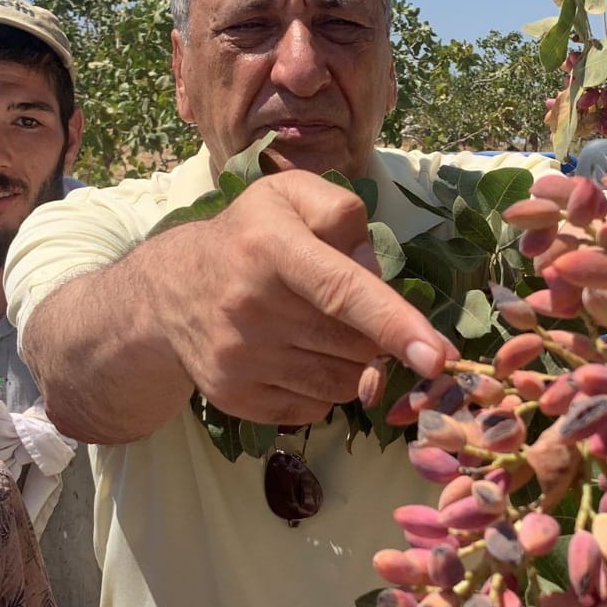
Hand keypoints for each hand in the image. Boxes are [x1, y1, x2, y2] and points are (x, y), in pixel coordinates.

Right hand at [149, 170, 454, 423]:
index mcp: (271, 247)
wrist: (170, 291)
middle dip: (374, 334)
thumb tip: (378, 277)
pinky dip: (321, 389)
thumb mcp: (290, 196)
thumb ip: (344, 214)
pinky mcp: (235, 397)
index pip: (343, 291)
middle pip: (355, 344)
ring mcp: (239, 358)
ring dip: (352, 364)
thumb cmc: (249, 237)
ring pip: (343, 383)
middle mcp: (250, 306)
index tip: (437, 356)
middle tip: (349, 311)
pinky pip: (315, 410)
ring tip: (318, 330)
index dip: (395, 325)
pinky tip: (296, 356)